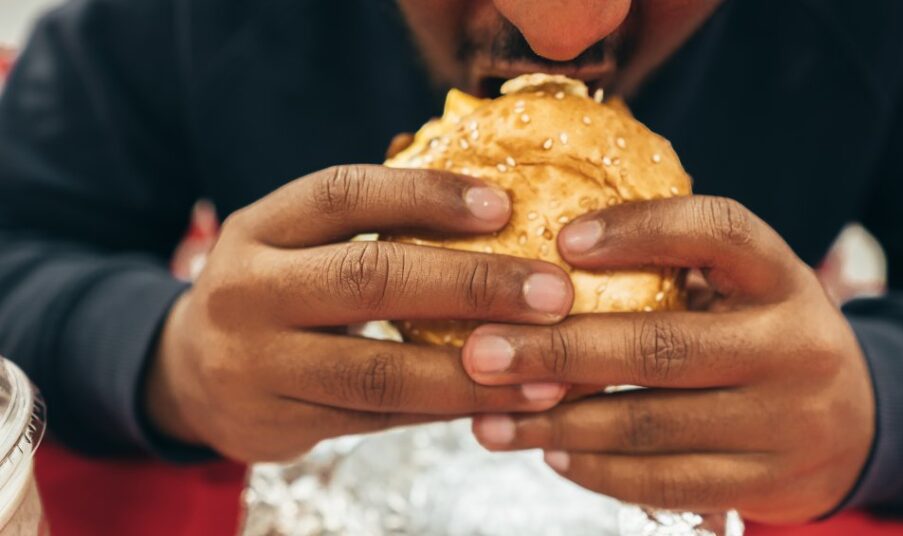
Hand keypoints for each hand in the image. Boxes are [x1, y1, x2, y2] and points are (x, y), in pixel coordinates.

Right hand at [147, 165, 573, 461]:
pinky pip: (379, 419)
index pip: (343, 195)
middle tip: (554, 293)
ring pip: (378, 371)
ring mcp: (257, 365)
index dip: (425, 196)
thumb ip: (370, 225)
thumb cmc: (275, 289)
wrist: (188, 372)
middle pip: (368, 279)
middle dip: (471, 285)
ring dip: (472, 372)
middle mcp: (247, 291)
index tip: (504, 205)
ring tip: (547, 369)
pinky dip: (445, 409)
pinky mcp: (279, 425)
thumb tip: (499, 211)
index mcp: (259, 228)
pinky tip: (501, 401)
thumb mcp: (296, 242)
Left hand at [461, 196, 874, 522]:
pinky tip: (550, 453)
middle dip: (559, 351)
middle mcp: (793, 346)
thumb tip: (544, 262)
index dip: (641, 229)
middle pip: (662, 346)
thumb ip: (676, 272)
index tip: (561, 239)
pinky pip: (664, 481)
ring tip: (490, 418)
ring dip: (558, 425)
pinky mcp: (768, 483)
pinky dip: (597, 469)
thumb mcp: (746, 289)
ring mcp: (785, 422)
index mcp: (783, 278)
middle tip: (480, 353)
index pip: (719, 232)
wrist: (860, 424)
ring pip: (651, 425)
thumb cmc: (765, 336)